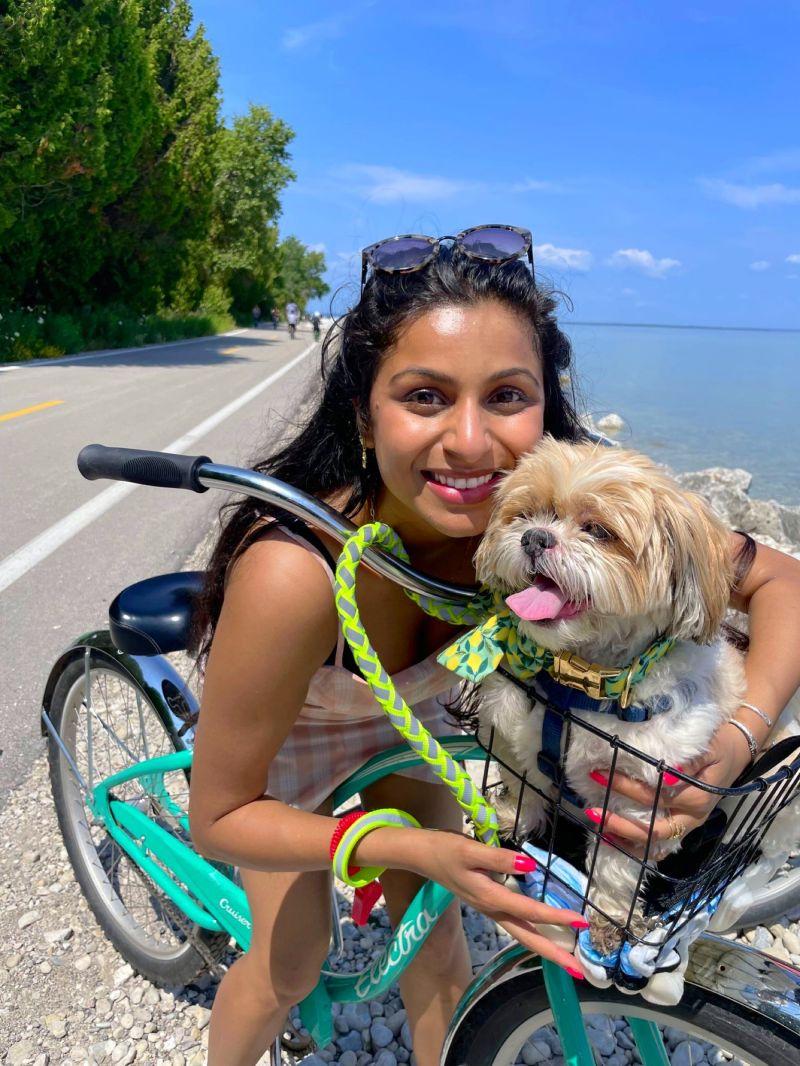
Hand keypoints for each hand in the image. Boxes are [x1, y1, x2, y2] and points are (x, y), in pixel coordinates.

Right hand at [411, 829, 586, 976]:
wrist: (419, 854)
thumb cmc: (443, 849)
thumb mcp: (468, 849)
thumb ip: (499, 858)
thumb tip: (529, 866)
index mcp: (489, 898)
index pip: (529, 911)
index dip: (556, 917)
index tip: (581, 922)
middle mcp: (491, 909)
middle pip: (527, 937)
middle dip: (553, 954)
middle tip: (579, 971)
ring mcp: (489, 908)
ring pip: (521, 933)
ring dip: (545, 946)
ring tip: (567, 959)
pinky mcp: (487, 902)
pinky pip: (515, 922)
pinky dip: (533, 931)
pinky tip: (543, 930)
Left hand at [586, 720, 752, 856]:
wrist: (738, 750)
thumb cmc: (718, 745)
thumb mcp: (708, 747)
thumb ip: (689, 760)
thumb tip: (663, 774)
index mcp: (697, 798)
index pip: (656, 796)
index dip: (626, 787)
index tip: (600, 774)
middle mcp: (693, 817)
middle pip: (654, 829)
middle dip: (621, 824)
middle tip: (593, 811)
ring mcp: (689, 824)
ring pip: (657, 844)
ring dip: (627, 840)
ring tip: (600, 831)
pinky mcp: (684, 825)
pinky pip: (661, 844)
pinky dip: (638, 845)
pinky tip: (615, 840)